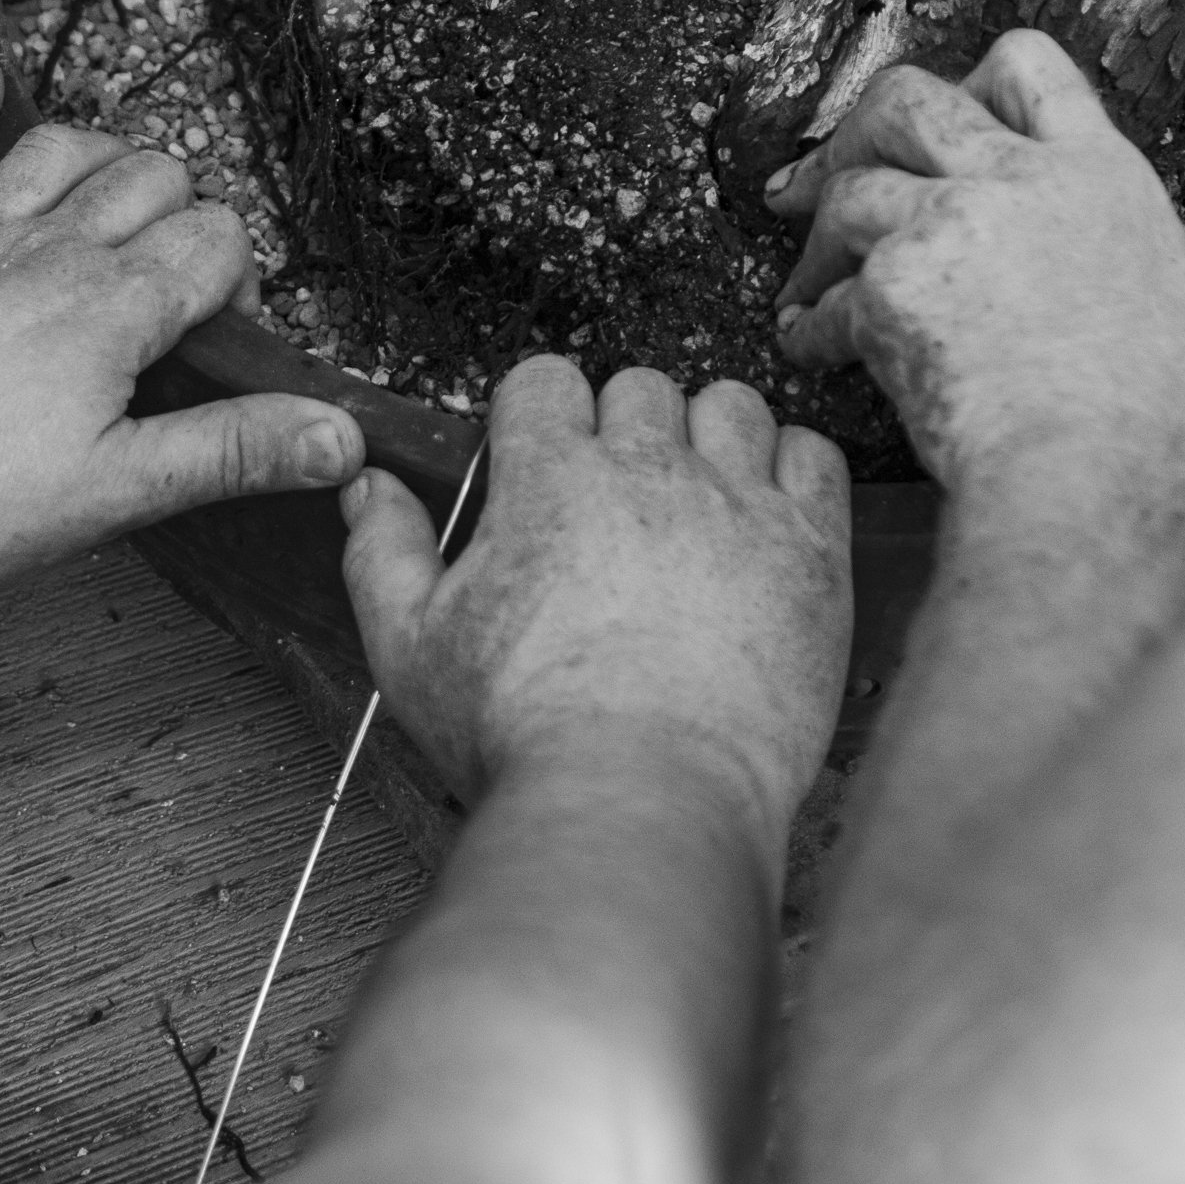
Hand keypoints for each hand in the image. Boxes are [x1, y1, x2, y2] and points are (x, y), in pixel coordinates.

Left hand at [0, 55, 365, 599]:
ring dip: (107, 156)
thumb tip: (340, 435)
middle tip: (182, 281)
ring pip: (64, 151)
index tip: (221, 338)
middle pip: (154, 178)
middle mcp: (49, 250)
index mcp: (113, 307)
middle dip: (188, 212)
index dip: (241, 281)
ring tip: (126, 191)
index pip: (219, 242)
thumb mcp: (115, 492)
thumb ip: (233, 451)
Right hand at [340, 356, 851, 863]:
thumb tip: (369, 485)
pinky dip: (791, 467)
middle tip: (618, 503)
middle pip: (642, 386)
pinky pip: (814, 457)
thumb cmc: (522, 736)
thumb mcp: (411, 651)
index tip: (544, 466)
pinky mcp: (810, 553)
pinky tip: (767, 517)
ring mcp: (737, 505)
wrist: (642, 804)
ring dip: (709, 436)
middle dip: (624, 429)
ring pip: (731, 404)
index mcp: (549, 479)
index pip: (546, 379)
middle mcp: (647, 469)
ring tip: (696, 501)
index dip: (541, 417)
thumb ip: (383, 553)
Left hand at [767, 33, 1184, 493]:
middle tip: (825, 178)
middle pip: (906, 96)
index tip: (944, 117)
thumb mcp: (1169, 306)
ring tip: (806, 283)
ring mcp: (950, 222)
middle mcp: (1022, 178)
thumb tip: (1086, 281)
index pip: (1028, 66)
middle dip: (855, 133)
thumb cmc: (1163, 436)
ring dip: (819, 240)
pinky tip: (808, 348)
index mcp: (1102, 175)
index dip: (973, 81)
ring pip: (851, 189)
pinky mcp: (892, 288)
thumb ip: (1107, 259)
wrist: (1107, 482)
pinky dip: (809, 324)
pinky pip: (828, 295)